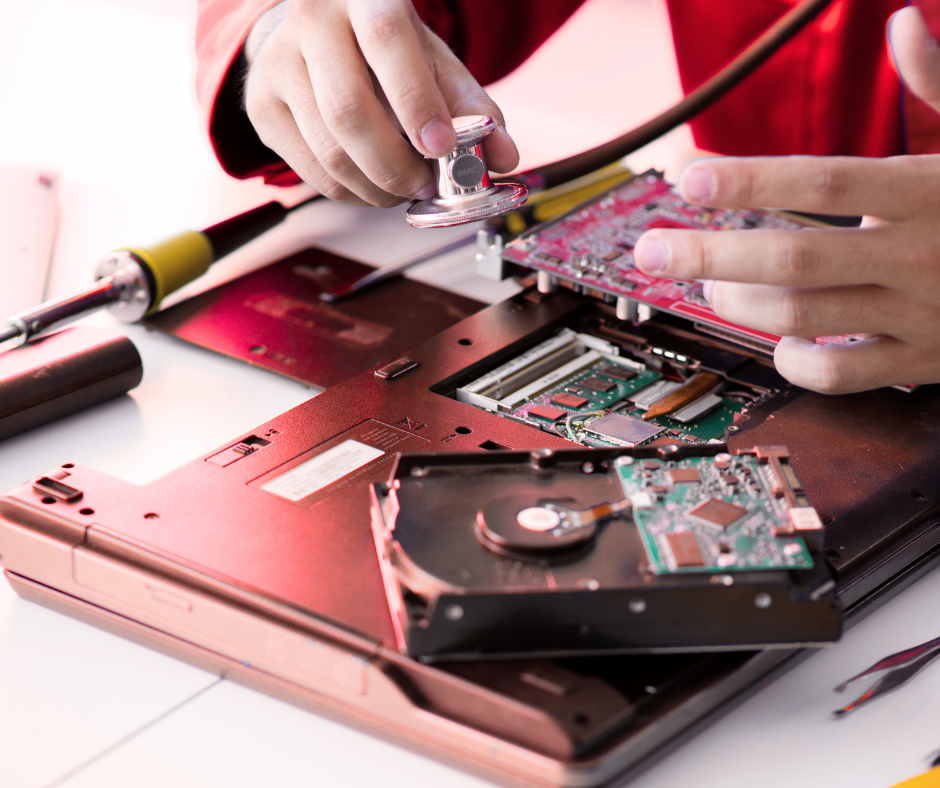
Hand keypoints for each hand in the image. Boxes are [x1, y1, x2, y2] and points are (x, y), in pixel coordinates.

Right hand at [243, 0, 518, 206]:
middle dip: (397, 167)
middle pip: (349, 112)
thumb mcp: (433, 60)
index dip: (416, 101)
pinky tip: (373, 185)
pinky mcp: (261, 105)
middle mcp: (311, 20)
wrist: (318, 27)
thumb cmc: (386, 46)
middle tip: (427, 186)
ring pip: (329, 151)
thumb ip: (472, 106)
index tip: (441, 148)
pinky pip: (311, 172)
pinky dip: (351, 193)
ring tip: (406, 188)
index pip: (386, 43)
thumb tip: (503, 158)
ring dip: (377, 188)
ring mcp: (277, 64)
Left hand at [634, 6, 939, 393]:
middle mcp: (919, 254)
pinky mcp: (922, 361)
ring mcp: (919, 313)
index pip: (822, 181)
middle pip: (793, 257)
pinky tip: (779, 341)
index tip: (688, 179)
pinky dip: (797, 361)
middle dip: (709, 254)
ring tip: (707, 284)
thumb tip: (905, 23)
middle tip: (652, 251)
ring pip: (805, 316)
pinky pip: (843, 376)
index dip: (749, 180)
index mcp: (930, 190)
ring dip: (740, 302)